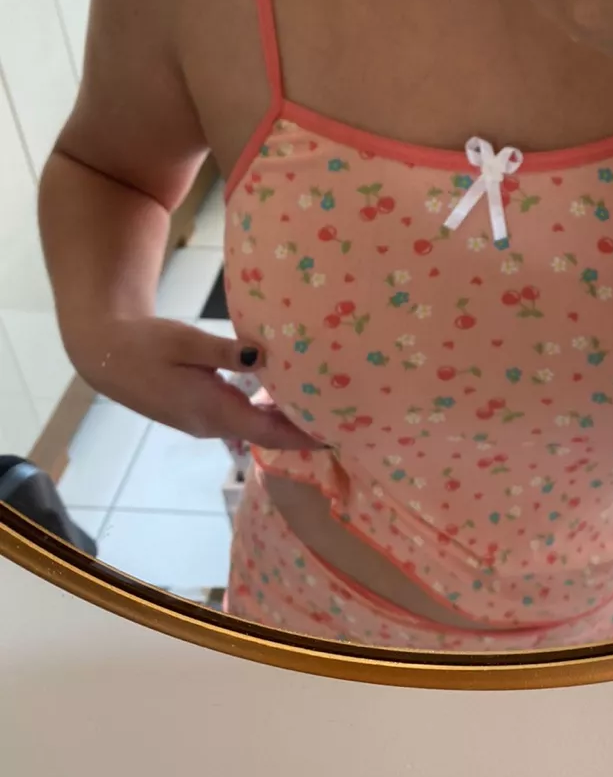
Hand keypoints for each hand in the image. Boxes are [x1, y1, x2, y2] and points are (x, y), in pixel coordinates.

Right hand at [68, 317, 321, 449]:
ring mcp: (205, 422)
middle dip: (305, 433)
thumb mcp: (184, 341)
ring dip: (288, 424)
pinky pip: (243, 421)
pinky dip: (267, 414)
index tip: (339, 434)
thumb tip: (261, 356)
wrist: (105, 355)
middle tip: (344, 421)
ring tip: (322, 410)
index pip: (271, 432)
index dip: (306, 436)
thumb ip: (224, 351)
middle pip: (270, 436)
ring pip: (256, 429)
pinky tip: (284, 399)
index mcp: (213, 410)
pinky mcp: (200, 413)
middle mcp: (213, 424)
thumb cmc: (144, 343)